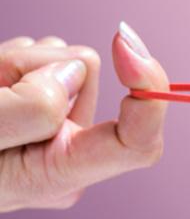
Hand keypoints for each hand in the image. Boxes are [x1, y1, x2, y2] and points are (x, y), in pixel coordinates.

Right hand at [0, 22, 168, 211]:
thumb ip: (29, 108)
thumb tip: (77, 69)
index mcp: (58, 176)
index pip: (137, 144)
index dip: (148, 92)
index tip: (124, 43)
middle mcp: (68, 155)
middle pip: (84, 74)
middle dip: (28, 63)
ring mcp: (56, 130)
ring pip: (64, 58)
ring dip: (14, 61)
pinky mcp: (43, 104)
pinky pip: (45, 54)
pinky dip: (10, 59)